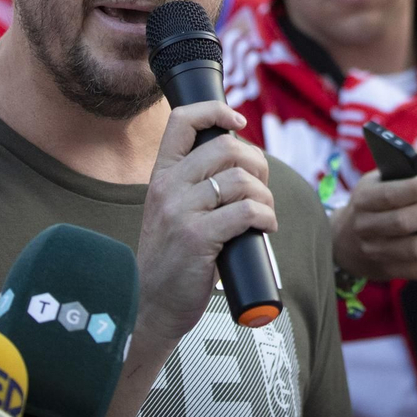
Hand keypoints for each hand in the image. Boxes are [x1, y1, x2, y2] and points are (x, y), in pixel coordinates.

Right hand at [133, 101, 276, 342]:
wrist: (150, 305)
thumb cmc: (171, 258)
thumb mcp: (171, 210)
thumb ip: (195, 185)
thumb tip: (243, 162)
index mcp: (161, 175)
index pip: (182, 121)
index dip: (216, 111)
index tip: (239, 121)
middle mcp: (168, 187)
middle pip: (226, 147)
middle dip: (256, 163)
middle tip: (260, 187)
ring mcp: (181, 212)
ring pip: (240, 179)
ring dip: (264, 195)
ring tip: (263, 214)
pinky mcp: (198, 238)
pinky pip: (247, 212)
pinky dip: (266, 217)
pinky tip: (265, 228)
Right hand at [331, 144, 416, 281]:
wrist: (343, 241)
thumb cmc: (372, 202)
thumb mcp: (380, 179)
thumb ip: (410, 163)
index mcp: (364, 200)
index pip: (390, 195)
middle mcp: (368, 228)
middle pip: (404, 223)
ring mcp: (380, 253)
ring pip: (416, 250)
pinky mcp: (394, 271)